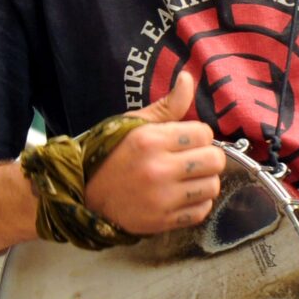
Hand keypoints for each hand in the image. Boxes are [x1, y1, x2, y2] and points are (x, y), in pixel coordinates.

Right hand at [82, 71, 224, 235]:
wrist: (84, 195)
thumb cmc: (110, 154)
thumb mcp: (134, 124)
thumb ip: (167, 105)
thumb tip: (187, 78)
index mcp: (150, 140)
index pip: (203, 133)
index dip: (198, 135)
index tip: (186, 140)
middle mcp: (158, 169)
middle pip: (214, 160)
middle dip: (208, 157)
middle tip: (193, 159)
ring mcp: (161, 198)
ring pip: (212, 187)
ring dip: (204, 181)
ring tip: (187, 178)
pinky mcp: (163, 221)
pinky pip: (202, 211)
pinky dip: (197, 203)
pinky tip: (182, 196)